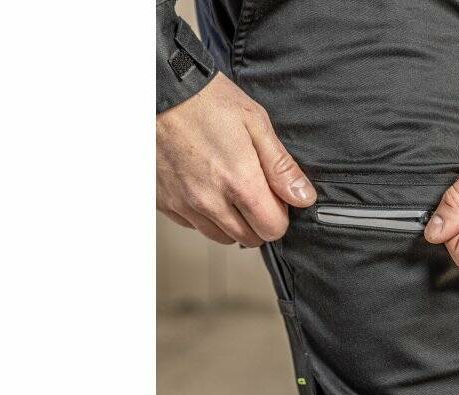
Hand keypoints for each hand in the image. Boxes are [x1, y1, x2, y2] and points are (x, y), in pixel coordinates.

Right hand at [157, 73, 316, 245]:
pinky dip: (203, 214)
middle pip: (249, 238)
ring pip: (220, 236)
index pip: (272, 229)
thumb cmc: (204, 100)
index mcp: (239, 182)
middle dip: (257, 220)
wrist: (156, 91)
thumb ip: (280, 165)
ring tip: (228, 189)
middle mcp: (210, 201)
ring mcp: (185, 204)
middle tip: (253, 190)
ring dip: (231, 222)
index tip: (275, 197)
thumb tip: (302, 196)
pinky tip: (205, 187)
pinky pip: (193, 225)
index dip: (279, 215)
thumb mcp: (255, 122)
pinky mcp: (165, 202)